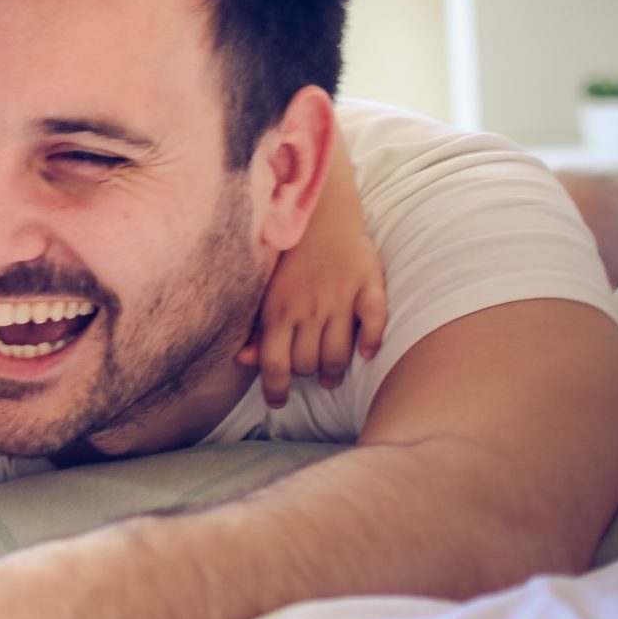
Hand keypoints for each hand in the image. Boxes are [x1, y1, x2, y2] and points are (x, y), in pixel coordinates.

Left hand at [239, 229, 388, 405]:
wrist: (320, 216)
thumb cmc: (288, 259)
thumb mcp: (264, 292)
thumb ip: (256, 328)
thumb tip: (243, 360)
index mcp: (278, 310)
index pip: (275, 364)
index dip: (275, 390)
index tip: (277, 403)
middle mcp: (309, 308)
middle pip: (308, 363)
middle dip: (305, 375)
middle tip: (308, 373)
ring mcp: (341, 298)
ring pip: (339, 352)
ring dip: (334, 370)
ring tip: (331, 376)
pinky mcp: (369, 286)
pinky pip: (374, 321)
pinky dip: (371, 341)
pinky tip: (366, 352)